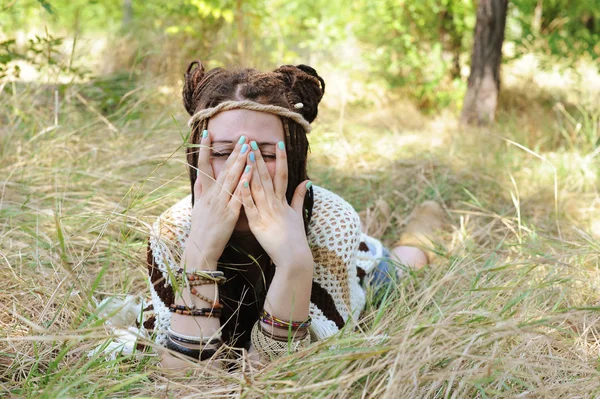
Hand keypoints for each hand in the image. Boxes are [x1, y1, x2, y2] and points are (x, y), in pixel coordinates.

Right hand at [183, 131, 247, 266]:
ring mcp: (221, 203)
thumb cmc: (201, 228)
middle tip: (242, 136)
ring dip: (240, 161)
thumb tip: (200, 177)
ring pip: (231, 178)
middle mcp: (212, 195)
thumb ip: (201, 190)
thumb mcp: (198, 206)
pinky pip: (239, 195)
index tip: (208, 133)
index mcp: (204, 192)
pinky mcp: (230, 213)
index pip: (203, 165)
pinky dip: (244, 182)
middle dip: (233, 152)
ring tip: (248, 147)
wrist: (200, 248)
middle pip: (223, 169)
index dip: (205, 149)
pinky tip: (250, 171)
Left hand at [241, 141, 313, 270]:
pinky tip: (240, 181)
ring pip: (257, 187)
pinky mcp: (257, 223)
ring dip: (251, 170)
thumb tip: (307, 181)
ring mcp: (266, 212)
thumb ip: (300, 197)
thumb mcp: (298, 215)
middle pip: (266, 177)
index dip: (281, 159)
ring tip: (245, 155)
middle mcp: (275, 203)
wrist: (294, 256)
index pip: (282, 175)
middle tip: (253, 142)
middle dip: (259, 159)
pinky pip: (249, 206)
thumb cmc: (295, 238)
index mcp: (283, 201)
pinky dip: (245, 193)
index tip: (278, 144)